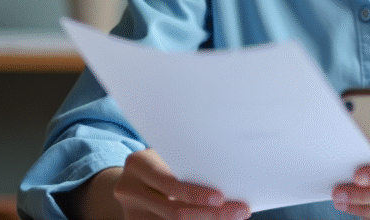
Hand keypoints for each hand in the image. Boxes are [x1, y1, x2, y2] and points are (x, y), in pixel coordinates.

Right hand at [81, 148, 250, 219]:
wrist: (129, 179)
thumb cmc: (158, 162)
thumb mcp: (166, 155)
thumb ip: (185, 166)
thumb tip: (227, 179)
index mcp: (139, 164)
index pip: (172, 183)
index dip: (197, 193)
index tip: (221, 198)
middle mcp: (129, 189)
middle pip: (175, 210)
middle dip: (211, 213)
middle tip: (239, 212)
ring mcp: (130, 212)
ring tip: (230, 217)